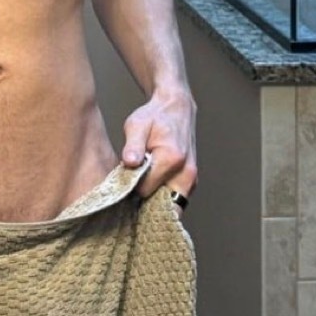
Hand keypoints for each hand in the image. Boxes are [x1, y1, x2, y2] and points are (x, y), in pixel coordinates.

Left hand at [120, 88, 196, 202]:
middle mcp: (186, 173)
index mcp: (172, 158)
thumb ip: (133, 145)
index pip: (144, 190)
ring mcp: (191, 179)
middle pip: (160, 204)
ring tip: (140, 190)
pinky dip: (163, 201)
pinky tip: (150, 190)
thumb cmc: (154, 116)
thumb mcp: (136, 125)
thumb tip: (130, 163)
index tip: (124, 179)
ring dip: (155, 204)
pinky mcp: (191, 182)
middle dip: (144, 201)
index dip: (131, 187)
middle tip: (131, 189)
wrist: (176, 108)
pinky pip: (176, 201)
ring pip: (171, 207)